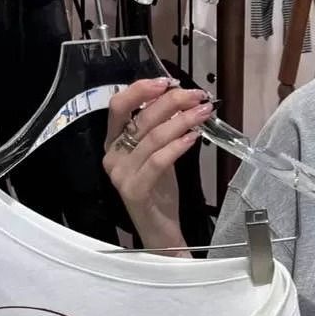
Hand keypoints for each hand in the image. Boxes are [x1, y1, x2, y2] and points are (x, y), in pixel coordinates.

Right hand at [103, 78, 212, 249]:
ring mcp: (120, 174)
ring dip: (182, 121)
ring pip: (152, 137)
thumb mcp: (159, 156)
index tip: (169, 80)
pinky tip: (194, 138)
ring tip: (203, 114)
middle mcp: (112, 156)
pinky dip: (178, 146)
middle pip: (140, 117)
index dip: (142, 89)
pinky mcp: (133, 190)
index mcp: (113, 144)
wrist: (160, 235)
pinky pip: (158, 160)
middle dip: (172, 101)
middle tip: (198, 96)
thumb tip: (180, 100)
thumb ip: (160, 131)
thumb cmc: (160, 195)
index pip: (119, 106)